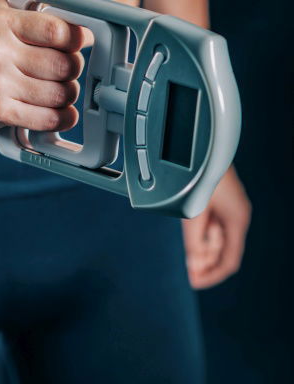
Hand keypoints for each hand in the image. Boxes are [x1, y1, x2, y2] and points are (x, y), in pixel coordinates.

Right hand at [0, 0, 85, 133]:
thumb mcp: (5, 13)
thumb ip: (40, 11)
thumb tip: (84, 28)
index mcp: (3, 22)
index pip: (57, 30)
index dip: (76, 38)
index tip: (77, 43)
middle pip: (63, 65)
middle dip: (73, 68)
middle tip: (67, 69)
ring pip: (59, 94)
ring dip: (69, 94)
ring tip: (62, 89)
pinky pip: (46, 119)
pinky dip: (63, 117)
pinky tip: (63, 112)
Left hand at [182, 165, 251, 288]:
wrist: (204, 144)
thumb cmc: (202, 173)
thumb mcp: (195, 210)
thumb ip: (194, 239)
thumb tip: (194, 264)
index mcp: (236, 220)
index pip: (230, 260)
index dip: (214, 275)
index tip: (197, 282)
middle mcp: (236, 215)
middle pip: (223, 249)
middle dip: (206, 262)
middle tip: (190, 271)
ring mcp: (229, 206)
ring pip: (217, 236)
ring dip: (204, 248)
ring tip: (189, 257)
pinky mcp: (221, 197)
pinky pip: (214, 223)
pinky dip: (203, 233)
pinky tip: (192, 236)